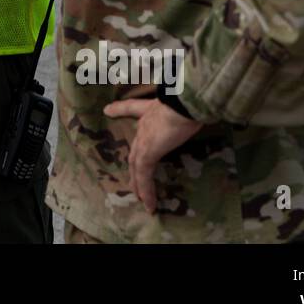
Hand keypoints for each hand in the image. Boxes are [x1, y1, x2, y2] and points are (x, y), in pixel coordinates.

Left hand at [103, 97, 202, 213]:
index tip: (107, 109)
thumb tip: (196, 107)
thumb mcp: (184, 103)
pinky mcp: (147, 154)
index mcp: (151, 110)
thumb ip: (185, 107)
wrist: (184, 101)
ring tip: (140, 198)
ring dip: (139, 183)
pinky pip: (144, 176)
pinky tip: (149, 204)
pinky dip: (146, 190)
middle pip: (135, 148)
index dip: (119, 109)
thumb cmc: (188, 100)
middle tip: (133, 177)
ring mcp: (144, 140)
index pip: (132, 108)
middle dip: (134, 164)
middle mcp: (144, 124)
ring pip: (137, 166)